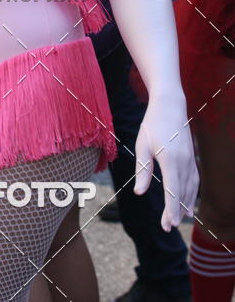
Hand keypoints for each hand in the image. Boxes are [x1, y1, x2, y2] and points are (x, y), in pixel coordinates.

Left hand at [134, 94, 198, 229]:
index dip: (171, 209)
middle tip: (168, 227)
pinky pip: (194, 180)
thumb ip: (142, 170)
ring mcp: (190, 159)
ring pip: (191, 188)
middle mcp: (184, 162)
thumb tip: (139, 192)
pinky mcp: (191, 157)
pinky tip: (187, 201)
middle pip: (182, 193)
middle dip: (176, 211)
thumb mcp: (142, 146)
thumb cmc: (152, 124)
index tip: (168, 225)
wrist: (170, 105)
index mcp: (170, 159)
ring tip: (179, 219)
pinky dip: (191, 193)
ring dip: (185, 204)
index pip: (172, 191)